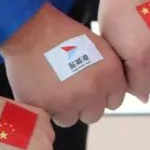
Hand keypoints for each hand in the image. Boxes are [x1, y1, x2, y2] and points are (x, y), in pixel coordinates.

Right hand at [0, 3, 127, 124]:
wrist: (30, 30)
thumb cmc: (63, 33)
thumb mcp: (99, 47)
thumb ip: (110, 71)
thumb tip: (119, 90)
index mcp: (110, 75)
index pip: (115, 102)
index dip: (102, 95)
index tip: (91, 88)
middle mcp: (93, 91)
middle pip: (94, 114)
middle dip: (83, 105)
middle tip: (70, 88)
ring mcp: (69, 102)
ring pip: (70, 119)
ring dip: (63, 109)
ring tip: (54, 89)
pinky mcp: (45, 107)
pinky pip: (48, 117)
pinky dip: (45, 108)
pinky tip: (42, 91)